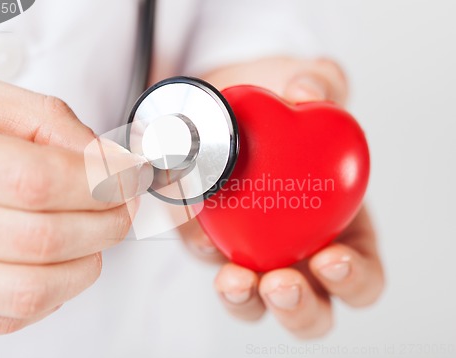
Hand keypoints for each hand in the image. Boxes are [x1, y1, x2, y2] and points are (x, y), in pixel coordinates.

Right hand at [0, 72, 151, 335]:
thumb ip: (48, 122)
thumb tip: (109, 161)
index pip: (34, 182)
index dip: (98, 182)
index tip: (131, 175)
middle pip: (42, 240)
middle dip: (107, 221)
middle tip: (124, 201)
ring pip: (32, 290)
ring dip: (88, 261)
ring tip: (97, 230)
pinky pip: (15, 316)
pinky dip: (58, 289)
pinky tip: (61, 257)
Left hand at [179, 57, 384, 338]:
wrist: (227, 96)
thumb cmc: (279, 102)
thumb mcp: (308, 84)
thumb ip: (322, 82)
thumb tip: (307, 89)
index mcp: (339, 226)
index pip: (361, 274)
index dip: (354, 279)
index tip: (332, 259)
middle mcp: (295, 248)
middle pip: (308, 309)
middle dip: (298, 307)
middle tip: (279, 283)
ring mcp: (248, 248)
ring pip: (251, 300)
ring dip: (243, 299)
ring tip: (233, 279)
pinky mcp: (205, 236)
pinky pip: (201, 253)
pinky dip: (197, 245)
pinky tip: (194, 226)